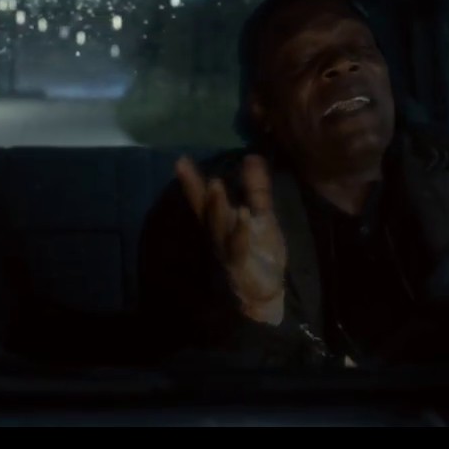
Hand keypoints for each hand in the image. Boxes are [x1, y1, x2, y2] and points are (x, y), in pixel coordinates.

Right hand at [177, 154, 287, 323]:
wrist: (267, 292)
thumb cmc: (261, 253)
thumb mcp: (261, 216)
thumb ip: (256, 189)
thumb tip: (251, 156)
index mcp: (222, 222)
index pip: (204, 199)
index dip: (192, 181)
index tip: (181, 159)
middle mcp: (218, 235)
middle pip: (204, 209)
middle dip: (194, 188)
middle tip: (183, 165)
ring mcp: (226, 250)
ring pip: (217, 226)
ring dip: (215, 205)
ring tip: (214, 183)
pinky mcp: (240, 264)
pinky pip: (237, 245)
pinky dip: (239, 229)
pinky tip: (241, 213)